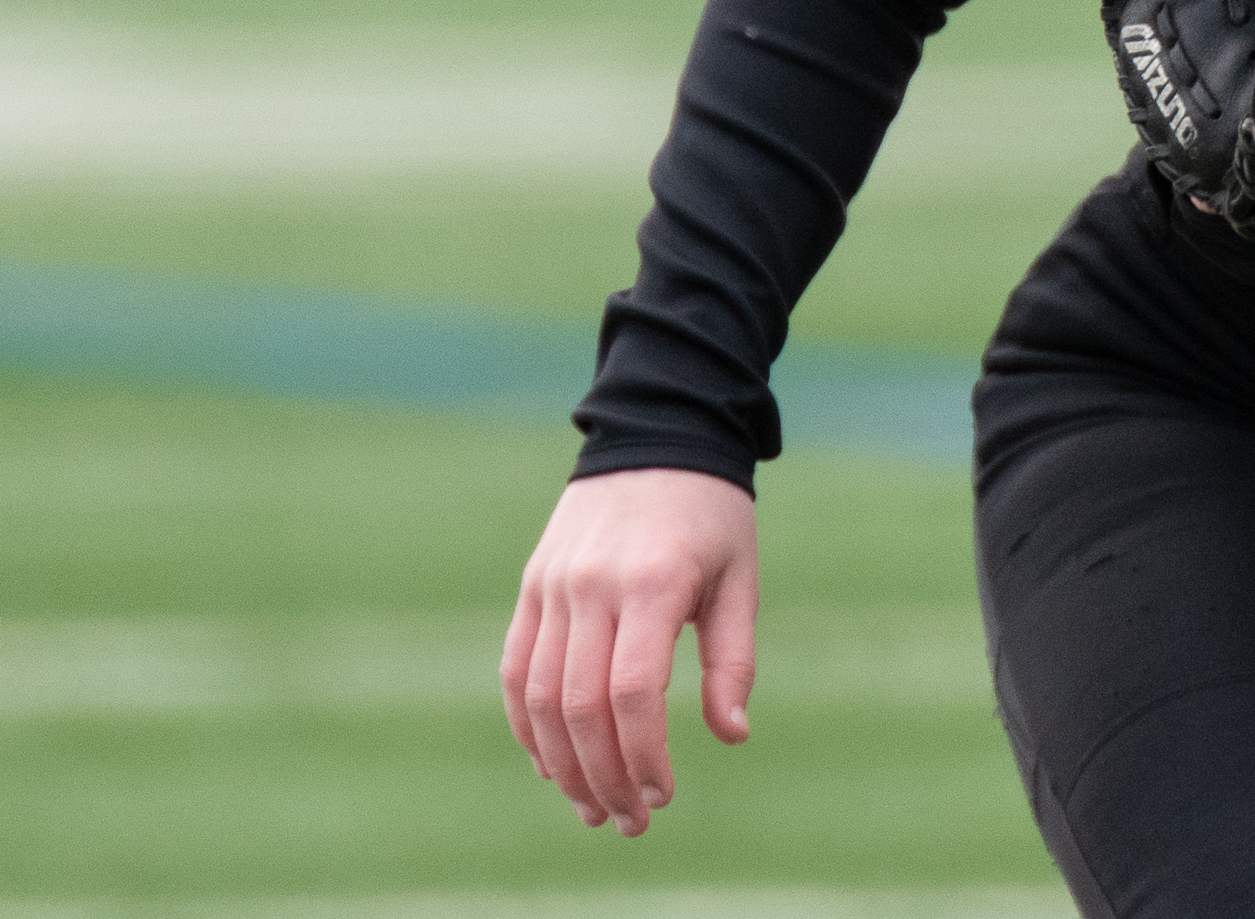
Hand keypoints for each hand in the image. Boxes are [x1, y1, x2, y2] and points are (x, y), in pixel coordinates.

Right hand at [500, 466, 759, 835]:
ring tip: (591, 807)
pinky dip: (526, 724)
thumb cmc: (711, 514)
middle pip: (579, 706)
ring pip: (538, 696)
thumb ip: (733, 659)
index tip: (663, 796)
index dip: (643, 755)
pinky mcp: (533, 585)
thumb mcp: (739, 578)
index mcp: (650, 582)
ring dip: (561, 764)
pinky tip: (550, 765)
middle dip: (603, 777)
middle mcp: (591, 586)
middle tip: (630, 821)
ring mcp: (553, 585)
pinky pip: (515, 668)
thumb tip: (731, 735)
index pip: (633, 692)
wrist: (656, 433)